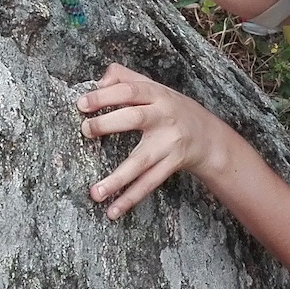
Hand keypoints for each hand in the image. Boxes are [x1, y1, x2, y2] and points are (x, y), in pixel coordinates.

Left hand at [76, 64, 223, 220]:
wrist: (207, 136)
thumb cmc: (170, 108)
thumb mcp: (154, 87)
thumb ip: (124, 77)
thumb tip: (97, 83)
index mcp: (156, 94)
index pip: (129, 90)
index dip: (105, 96)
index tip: (82, 104)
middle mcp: (164, 116)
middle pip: (135, 117)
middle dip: (108, 124)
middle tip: (85, 130)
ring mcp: (169, 143)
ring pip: (141, 161)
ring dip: (117, 179)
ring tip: (95, 193)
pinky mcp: (171, 164)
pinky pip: (149, 183)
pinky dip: (130, 198)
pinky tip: (112, 211)